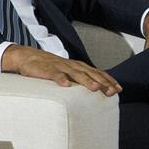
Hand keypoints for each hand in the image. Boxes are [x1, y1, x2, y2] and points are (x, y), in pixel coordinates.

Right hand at [1, 45, 121, 95]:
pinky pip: (55, 74)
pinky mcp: (47, 70)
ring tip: (95, 88)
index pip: (97, 73)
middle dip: (102, 82)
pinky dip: (60, 79)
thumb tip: (95, 90)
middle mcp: (72, 65)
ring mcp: (60, 67)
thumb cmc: (51, 67)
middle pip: (90, 73)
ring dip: (86, 80)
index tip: (119, 89)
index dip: (108, 81)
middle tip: (112, 91)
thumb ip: (80, 79)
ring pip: (75, 74)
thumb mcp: (68, 73)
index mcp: (79, 67)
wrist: (29, 57)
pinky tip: (66, 85)